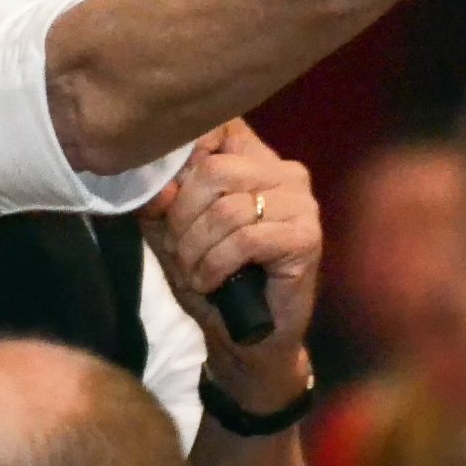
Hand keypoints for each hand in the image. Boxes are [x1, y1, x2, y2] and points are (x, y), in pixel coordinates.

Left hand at [141, 119, 317, 408]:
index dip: (180, 158)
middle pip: (213, 170)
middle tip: (180, 252)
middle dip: (182, 218)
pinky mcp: (306, 237)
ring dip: (197, 248)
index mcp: (253, 159)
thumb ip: (160, 201)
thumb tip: (159, 185)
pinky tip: (214, 282)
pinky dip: (217, 264)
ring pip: (228, 208)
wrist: (248, 338)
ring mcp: (300, 203)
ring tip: (195, 272)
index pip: (216, 127)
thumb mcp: (171, 234)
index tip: (165, 199)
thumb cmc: (211, 278)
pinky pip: (246, 238)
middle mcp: (283, 172)